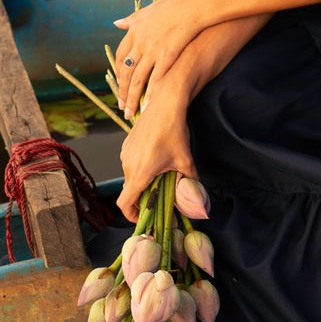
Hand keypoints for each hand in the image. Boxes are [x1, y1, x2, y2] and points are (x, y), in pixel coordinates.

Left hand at [114, 0, 220, 117]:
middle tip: (122, 106)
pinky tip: (149, 106)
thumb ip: (133, 19)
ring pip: (138, 79)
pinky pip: (156, 79)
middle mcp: (140, 42)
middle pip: (126, 72)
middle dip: (123, 91)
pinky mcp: (167, 55)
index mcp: (135, 30)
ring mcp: (153, 49)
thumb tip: (117, 23)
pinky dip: (151, 94)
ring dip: (133, 98)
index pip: (121, 56)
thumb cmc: (177, 4)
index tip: (120, 85)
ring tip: (131, 113)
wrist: (196, 3)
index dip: (119, 73)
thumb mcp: (150, 8)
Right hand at [118, 60, 198, 219]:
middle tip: (160, 198)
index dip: (132, 215)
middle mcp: (128, 165)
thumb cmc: (174, 132)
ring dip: (142, 182)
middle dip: (143, 198)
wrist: (164, 104)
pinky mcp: (126, 144)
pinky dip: (140, 169)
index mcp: (140, 173)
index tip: (144, 217)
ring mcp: (125, 154)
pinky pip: (130, 163)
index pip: (124, 203)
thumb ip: (190, 183)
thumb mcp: (186, 161)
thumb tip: (195, 199)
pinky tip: (156, 160)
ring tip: (161, 177)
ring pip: (130, 176)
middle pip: (130, 191)